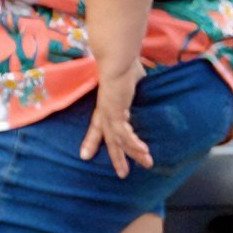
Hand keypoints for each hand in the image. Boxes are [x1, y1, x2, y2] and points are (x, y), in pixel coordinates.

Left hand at [80, 58, 151, 179]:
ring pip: (118, 140)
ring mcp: (109, 113)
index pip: (98, 127)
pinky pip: (124, 133)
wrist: (116, 58)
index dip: (92, 140)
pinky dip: (133, 143)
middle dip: (115, 157)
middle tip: (122, 174)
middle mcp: (105, 112)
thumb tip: (141, 77)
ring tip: (147, 163)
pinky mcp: (114, 112)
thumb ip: (135, 84)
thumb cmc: (125, 64)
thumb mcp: (133, 79)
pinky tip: (143, 151)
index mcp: (106, 105)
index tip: (86, 154)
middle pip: (108, 139)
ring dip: (132, 153)